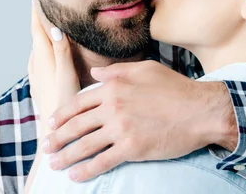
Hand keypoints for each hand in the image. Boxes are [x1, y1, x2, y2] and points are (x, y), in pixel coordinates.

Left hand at [28, 4, 79, 132]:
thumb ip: (61, 53)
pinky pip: (38, 57)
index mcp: (43, 60)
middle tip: (39, 0)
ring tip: (43, 20)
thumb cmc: (63, 107)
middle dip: (37, 18)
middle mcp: (36, 65)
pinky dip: (42, 46)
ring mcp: (36, 75)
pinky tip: (46, 51)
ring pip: (36, 47)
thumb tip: (55, 28)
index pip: (38, 28)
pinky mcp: (39, 84)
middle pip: (36, 35)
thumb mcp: (67, 77)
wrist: (53, 136)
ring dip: (39, 32)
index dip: (36, 11)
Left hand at [42, 60, 236, 181]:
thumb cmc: (176, 88)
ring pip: (85, 145)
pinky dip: (86, 170)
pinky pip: (102, 162)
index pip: (79, 102)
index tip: (52, 124)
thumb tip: (95, 72)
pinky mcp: (131, 148)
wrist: (199, 110)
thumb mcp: (145, 69)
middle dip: (57, 138)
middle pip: (76, 125)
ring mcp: (121, 129)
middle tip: (46, 146)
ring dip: (66, 156)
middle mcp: (112, 107)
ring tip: (54, 164)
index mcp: (113, 87)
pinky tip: (76, 176)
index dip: (62, 115)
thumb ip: (117, 70)